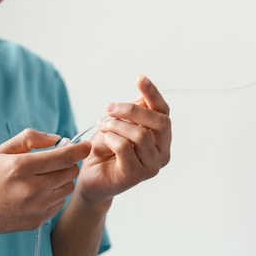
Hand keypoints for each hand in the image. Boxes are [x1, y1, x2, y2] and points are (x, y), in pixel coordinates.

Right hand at [0, 129, 90, 237]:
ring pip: (67, 189)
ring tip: (44, 177)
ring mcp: (34, 208)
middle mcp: (30, 189)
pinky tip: (37, 192)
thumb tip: (56, 139)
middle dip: (69, 163)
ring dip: (62, 179)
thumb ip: (29, 139)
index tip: (86, 145)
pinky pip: (58, 204)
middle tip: (56, 160)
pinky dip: (54, 195)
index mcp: (20, 167)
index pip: (64, 157)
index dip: (79, 149)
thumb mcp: (0, 151)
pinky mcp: (35, 222)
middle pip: (70, 173)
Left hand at [77, 75, 171, 203]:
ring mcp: (151, 167)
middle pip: (159, 122)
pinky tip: (104, 140)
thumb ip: (135, 112)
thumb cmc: (106, 150)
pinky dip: (111, 139)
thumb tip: (144, 94)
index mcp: (161, 138)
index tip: (140, 78)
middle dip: (132, 110)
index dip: (153, 94)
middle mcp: (162, 153)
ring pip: (141, 134)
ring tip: (103, 126)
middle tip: (110, 108)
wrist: (91, 177)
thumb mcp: (120, 124)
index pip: (164, 112)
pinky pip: (125, 148)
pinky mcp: (135, 176)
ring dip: (117, 125)